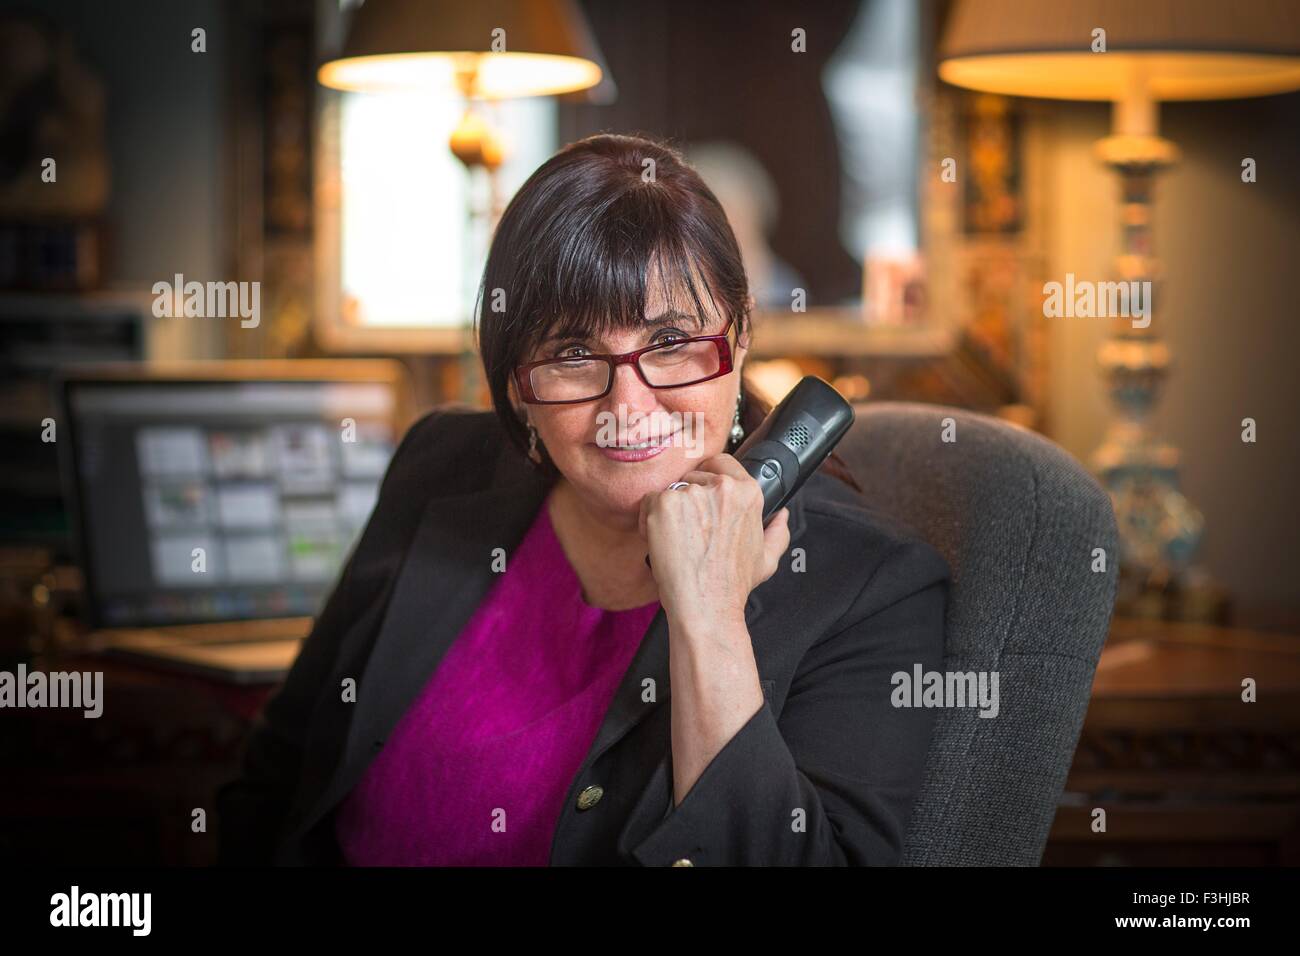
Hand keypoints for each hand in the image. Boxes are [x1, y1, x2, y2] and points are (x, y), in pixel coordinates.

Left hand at [638, 453, 789, 629]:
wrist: (706, 605)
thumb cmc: (731, 585)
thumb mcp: (766, 559)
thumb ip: (777, 532)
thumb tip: (782, 516)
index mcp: (748, 494)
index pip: (723, 461)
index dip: (709, 477)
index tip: (702, 496)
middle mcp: (722, 488)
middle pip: (693, 477)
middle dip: (687, 500)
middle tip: (690, 531)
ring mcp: (691, 494)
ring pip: (670, 489)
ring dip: (668, 511)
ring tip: (677, 540)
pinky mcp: (665, 504)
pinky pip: (648, 501)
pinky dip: (648, 520)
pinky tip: (660, 541)